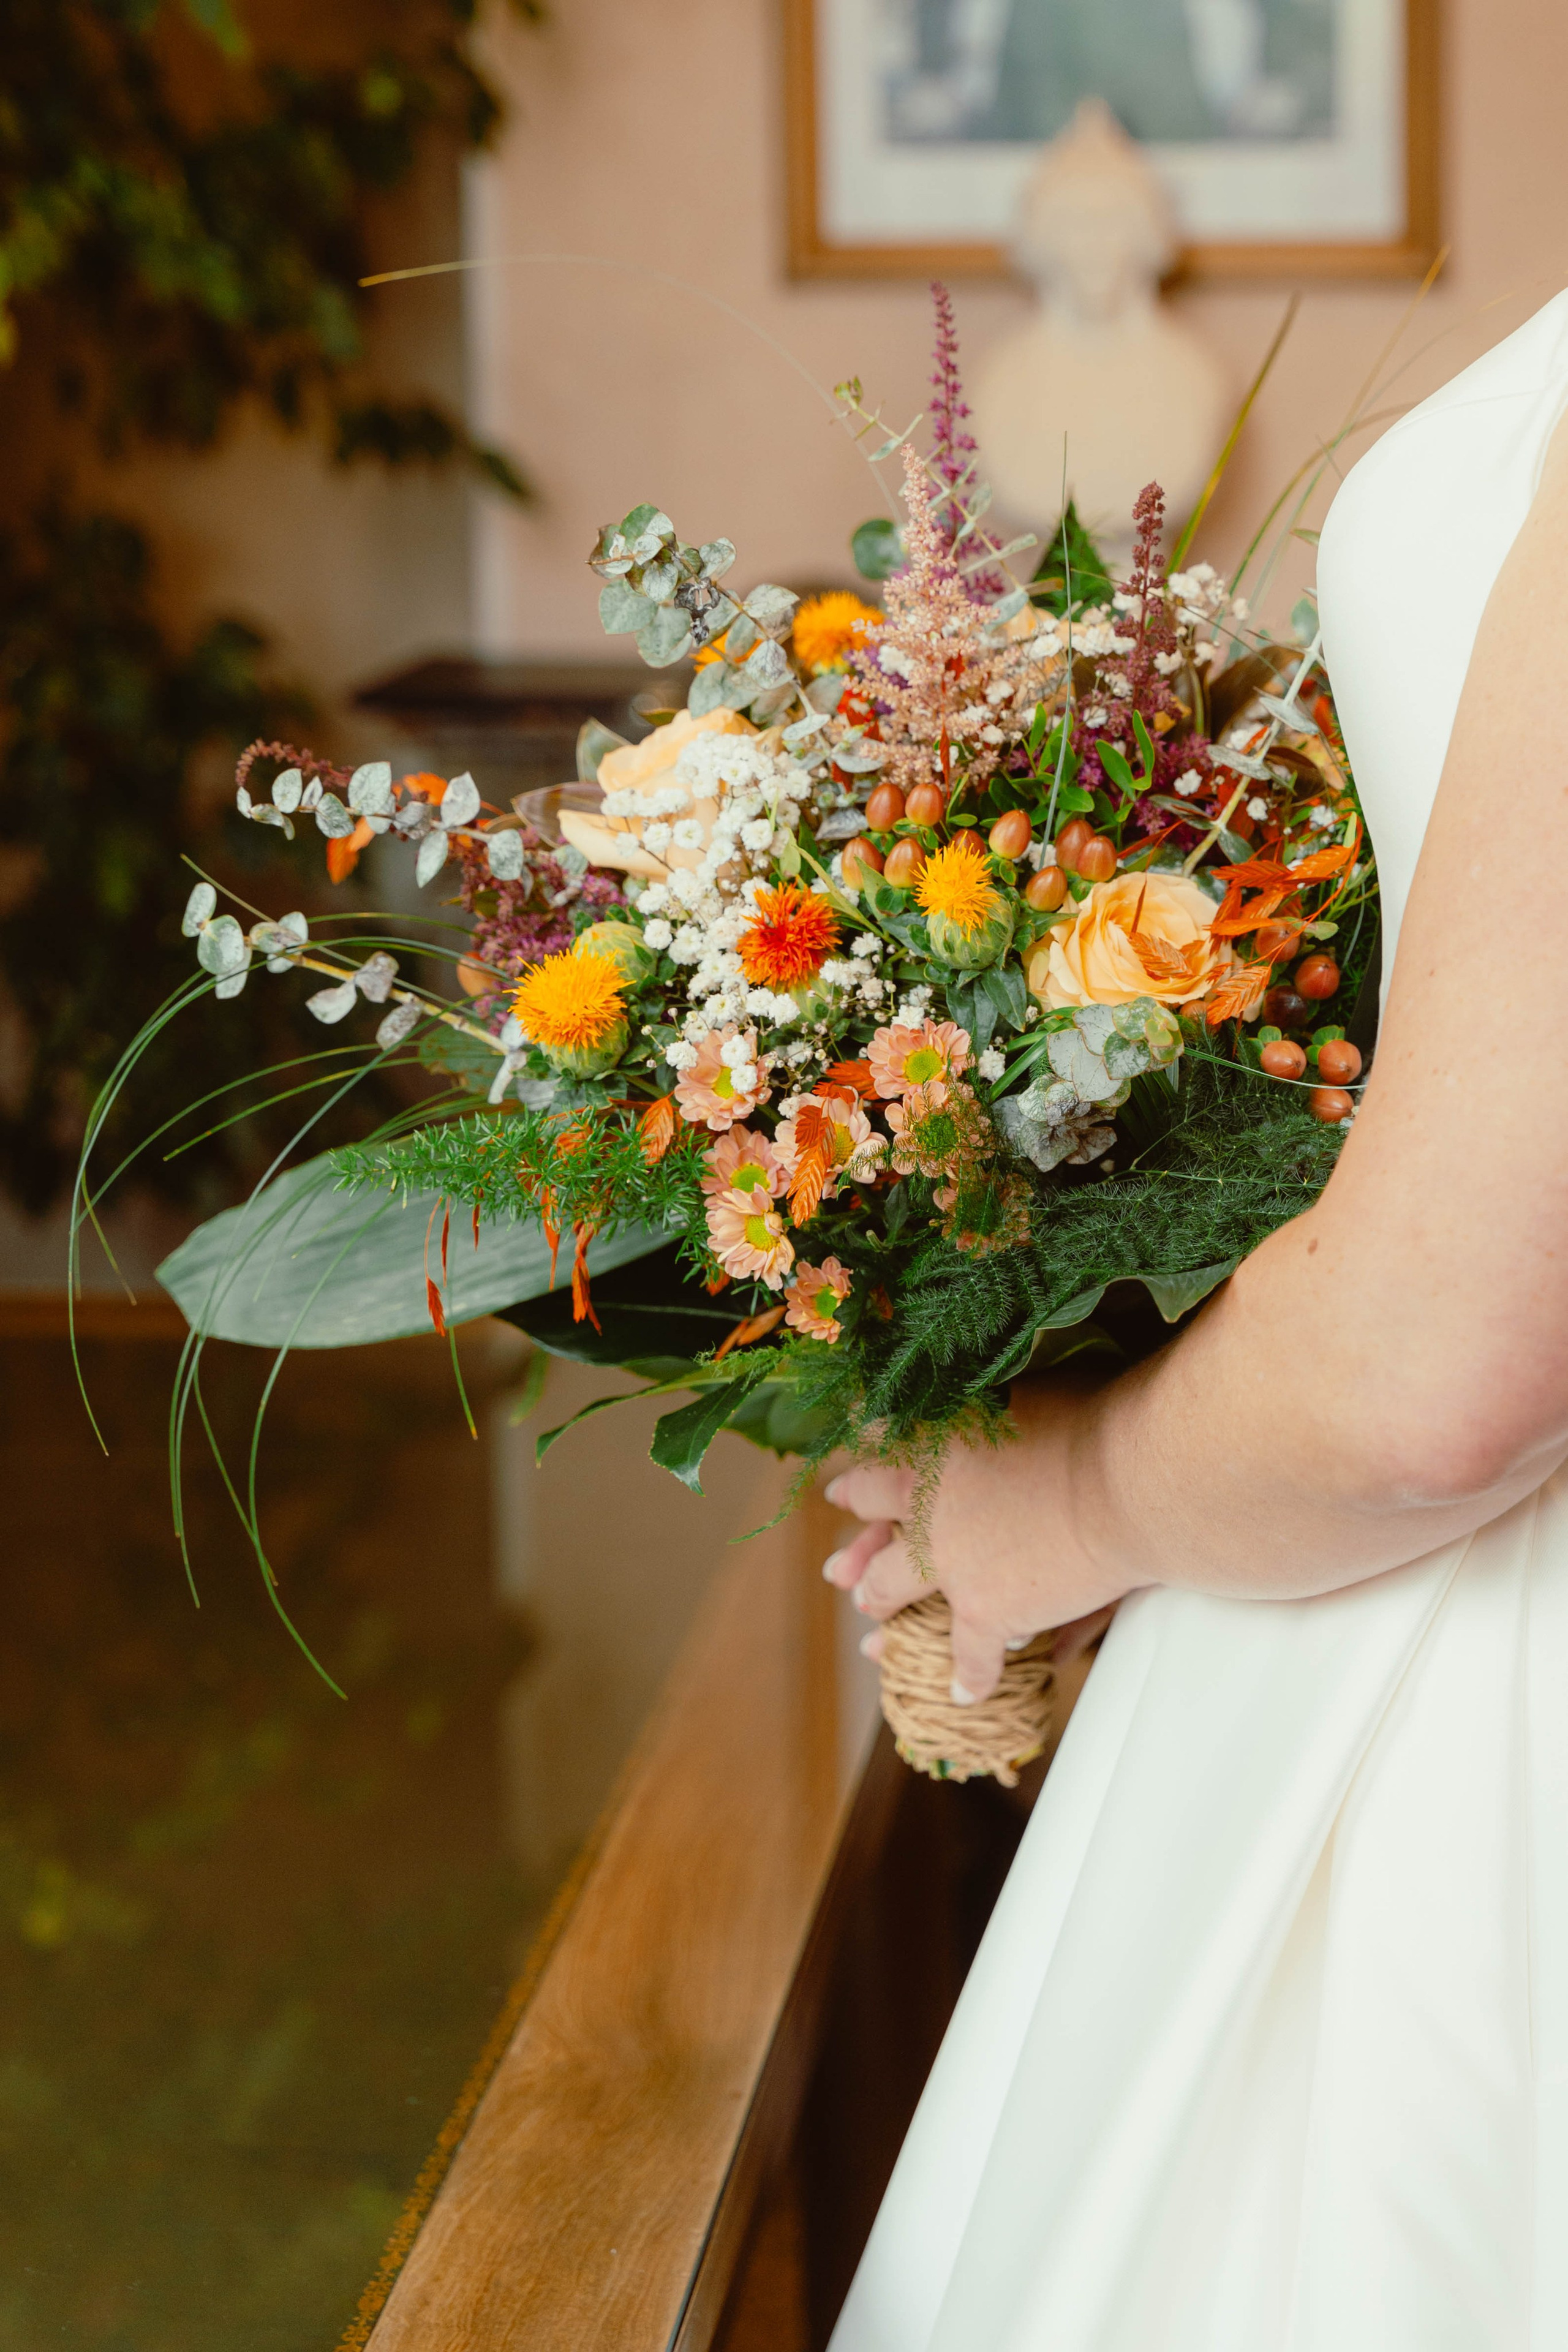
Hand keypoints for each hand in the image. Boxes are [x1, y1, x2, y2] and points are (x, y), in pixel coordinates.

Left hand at [822, 1380, 1133, 1703]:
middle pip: (874, 1519)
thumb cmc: (1093, 1420)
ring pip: (892, 1586)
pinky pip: (966, 1653)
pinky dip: (968, 1676)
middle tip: (840, 1569)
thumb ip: (1002, 1405)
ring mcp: (948, 1559)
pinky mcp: (983, 1609)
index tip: (849, 1483)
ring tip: (874, 1630)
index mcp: (935, 1439)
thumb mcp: (1031, 1391)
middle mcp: (926, 1499)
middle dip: (857, 1544)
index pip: (881, 1447)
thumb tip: (1002, 1404)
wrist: (1124, 1480)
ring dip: (881, 1606)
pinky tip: (964, 1693)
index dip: (867, 1468)